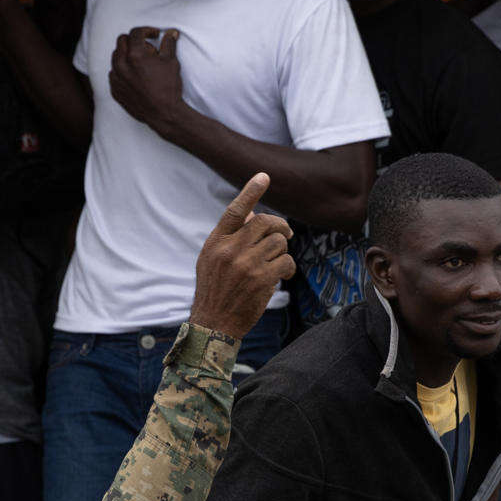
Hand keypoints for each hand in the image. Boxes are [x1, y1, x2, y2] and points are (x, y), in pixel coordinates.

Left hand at [109, 26, 188, 136]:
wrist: (163, 114)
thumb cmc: (168, 87)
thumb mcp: (171, 62)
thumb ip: (169, 43)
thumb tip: (171, 32)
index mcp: (135, 55)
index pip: (136, 33)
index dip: (147, 30)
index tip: (155, 35)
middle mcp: (122, 64)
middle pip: (121, 41)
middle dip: (134, 40)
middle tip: (148, 48)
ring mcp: (116, 78)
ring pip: (115, 57)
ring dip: (126, 55)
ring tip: (141, 63)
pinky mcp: (114, 89)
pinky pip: (114, 73)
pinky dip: (122, 71)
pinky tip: (135, 76)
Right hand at [190, 174, 294, 337]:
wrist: (213, 323)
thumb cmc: (215, 290)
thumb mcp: (212, 260)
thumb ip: (230, 237)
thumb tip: (252, 214)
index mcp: (216, 242)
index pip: (234, 211)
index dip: (250, 192)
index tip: (264, 177)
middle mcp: (229, 250)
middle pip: (264, 223)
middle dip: (280, 226)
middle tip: (286, 233)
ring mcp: (246, 264)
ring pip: (278, 241)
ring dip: (283, 249)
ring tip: (278, 261)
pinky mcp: (261, 279)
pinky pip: (285, 261)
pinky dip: (288, 267)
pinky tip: (283, 275)